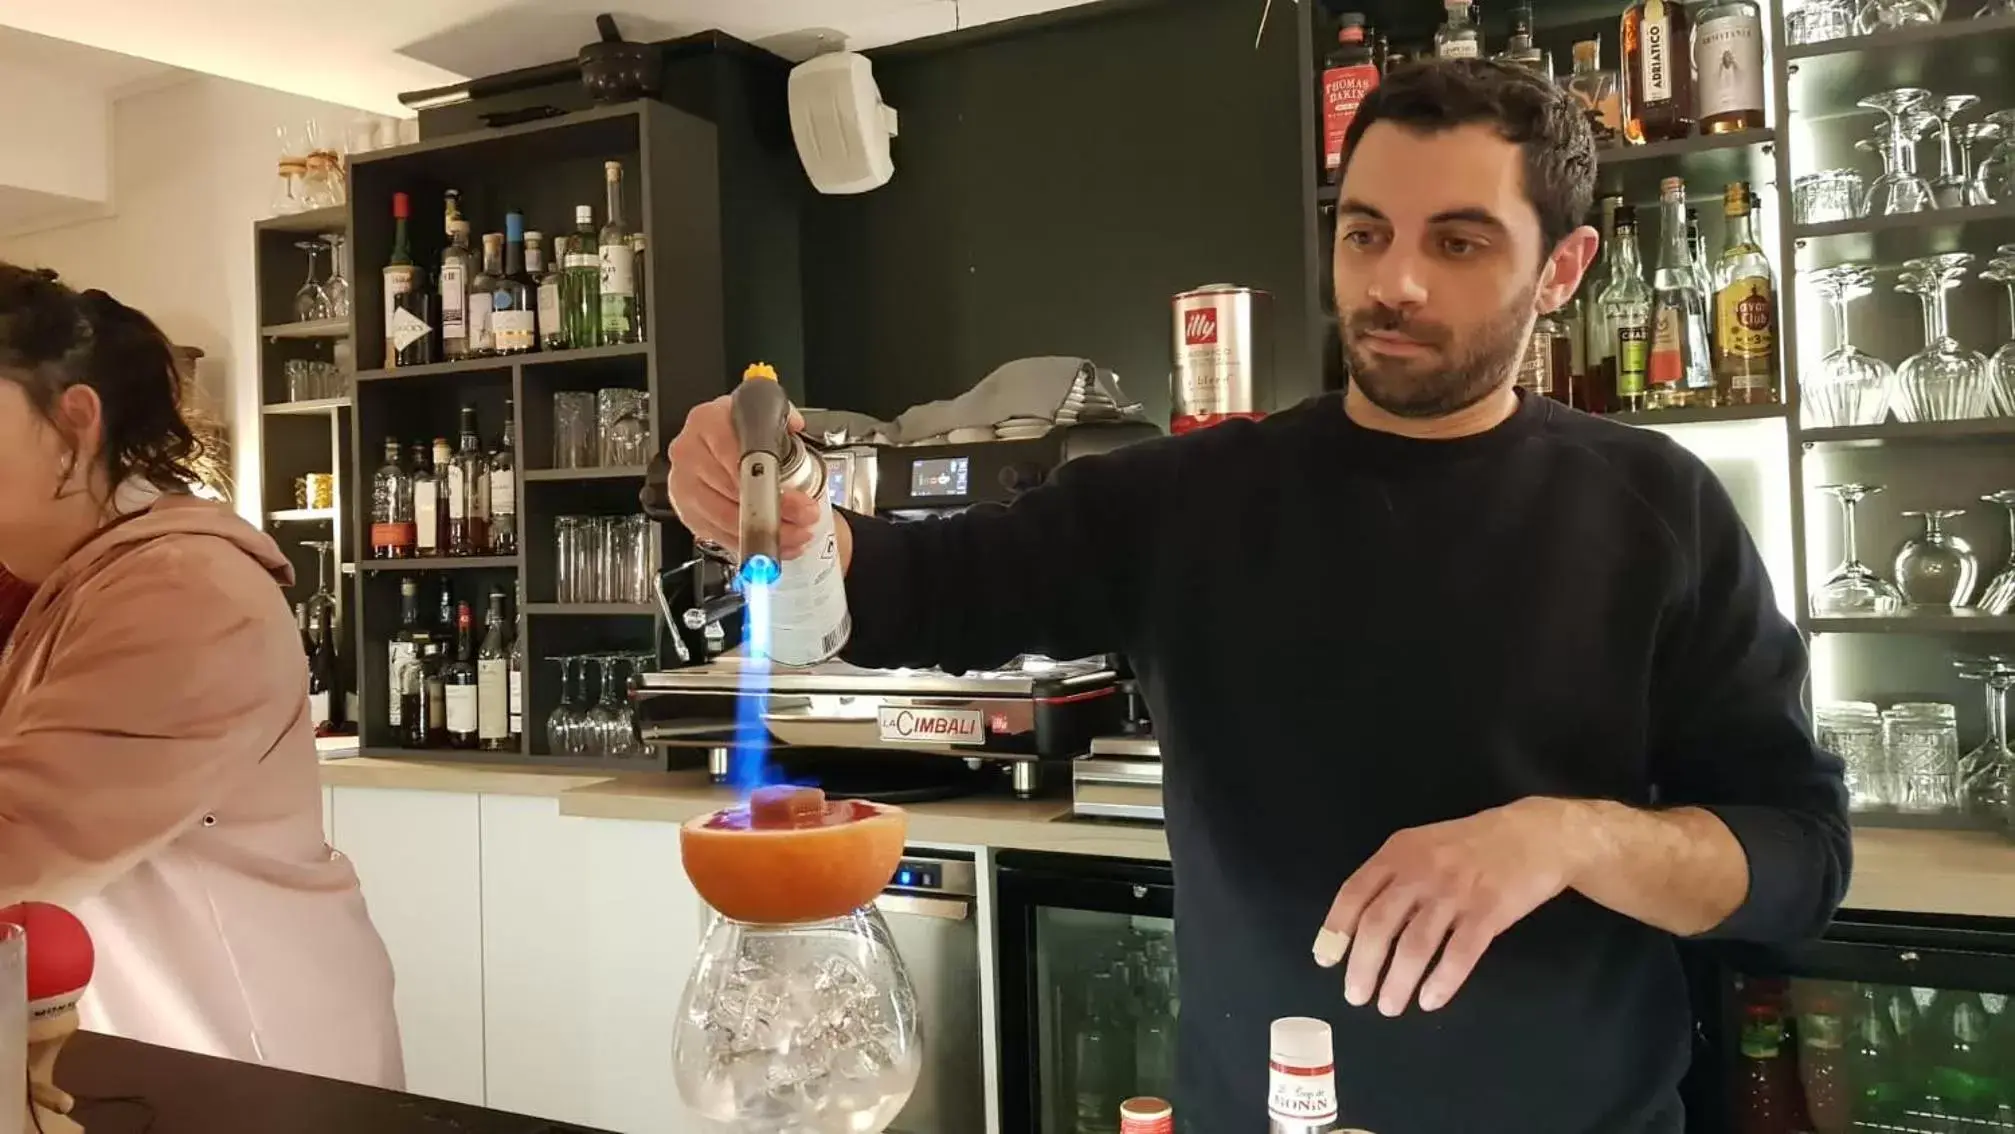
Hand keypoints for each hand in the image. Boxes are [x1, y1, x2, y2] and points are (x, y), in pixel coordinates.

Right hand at [665, 395, 816, 557]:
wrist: (712, 443)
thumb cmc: (737, 429)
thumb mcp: (762, 412)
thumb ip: (782, 417)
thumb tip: (795, 426)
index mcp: (707, 422)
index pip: (736, 456)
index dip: (767, 481)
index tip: (795, 497)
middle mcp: (689, 453)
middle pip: (733, 491)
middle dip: (776, 510)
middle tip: (804, 516)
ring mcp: (684, 486)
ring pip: (726, 519)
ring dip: (766, 532)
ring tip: (796, 533)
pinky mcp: (687, 513)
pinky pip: (720, 536)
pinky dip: (750, 544)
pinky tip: (775, 543)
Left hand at [1311, 798, 1590, 1016]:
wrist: (1536, 835)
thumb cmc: (1473, 845)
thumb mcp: (1424, 846)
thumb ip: (1393, 877)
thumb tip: (1359, 928)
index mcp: (1399, 852)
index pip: (1354, 893)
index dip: (1336, 929)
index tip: (1326, 961)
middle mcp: (1422, 870)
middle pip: (1379, 925)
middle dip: (1363, 966)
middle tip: (1356, 996)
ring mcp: (1456, 891)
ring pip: (1416, 945)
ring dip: (1398, 982)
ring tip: (1389, 1006)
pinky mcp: (1489, 911)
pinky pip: (1459, 954)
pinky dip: (1442, 982)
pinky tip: (1431, 1000)